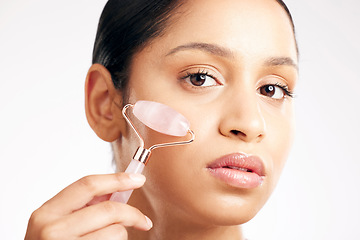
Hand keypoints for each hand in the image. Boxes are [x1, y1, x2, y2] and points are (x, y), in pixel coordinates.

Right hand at [25, 173, 151, 239]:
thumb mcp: (57, 223)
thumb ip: (84, 206)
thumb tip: (119, 189)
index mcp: (46, 213)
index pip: (88, 185)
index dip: (117, 179)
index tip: (138, 179)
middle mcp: (52, 230)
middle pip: (108, 209)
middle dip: (132, 213)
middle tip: (143, 220)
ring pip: (116, 231)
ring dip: (121, 235)